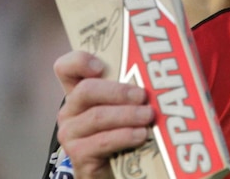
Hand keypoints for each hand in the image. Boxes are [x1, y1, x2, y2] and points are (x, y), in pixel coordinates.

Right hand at [54, 50, 155, 178]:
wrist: (113, 170)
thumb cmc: (122, 130)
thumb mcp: (124, 105)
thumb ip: (132, 88)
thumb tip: (163, 74)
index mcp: (79, 92)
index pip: (66, 68)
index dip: (80, 61)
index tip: (101, 66)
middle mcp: (69, 111)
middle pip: (86, 90)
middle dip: (118, 90)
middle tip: (143, 95)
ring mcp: (71, 134)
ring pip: (97, 117)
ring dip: (127, 114)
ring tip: (149, 116)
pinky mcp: (78, 156)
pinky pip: (101, 142)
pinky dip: (124, 136)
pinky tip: (141, 135)